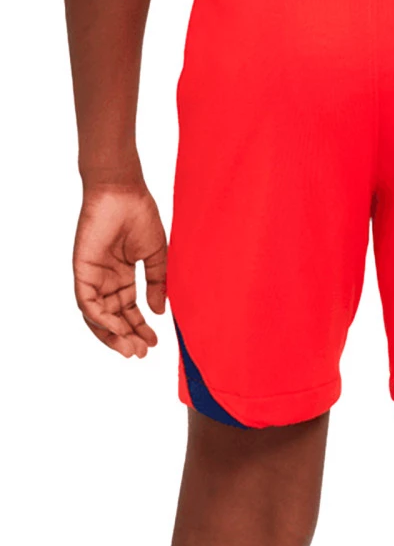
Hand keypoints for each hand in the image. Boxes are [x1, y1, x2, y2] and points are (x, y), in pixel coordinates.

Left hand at [73, 184, 167, 357]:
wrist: (124, 193)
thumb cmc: (140, 216)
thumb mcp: (156, 256)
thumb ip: (158, 283)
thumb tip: (159, 312)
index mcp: (122, 276)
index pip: (129, 310)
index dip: (140, 327)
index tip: (155, 342)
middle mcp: (106, 280)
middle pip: (113, 318)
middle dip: (127, 337)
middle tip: (142, 353)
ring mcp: (93, 276)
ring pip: (98, 317)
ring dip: (113, 335)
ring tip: (131, 348)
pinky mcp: (82, 271)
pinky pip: (88, 303)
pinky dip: (101, 320)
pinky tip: (119, 330)